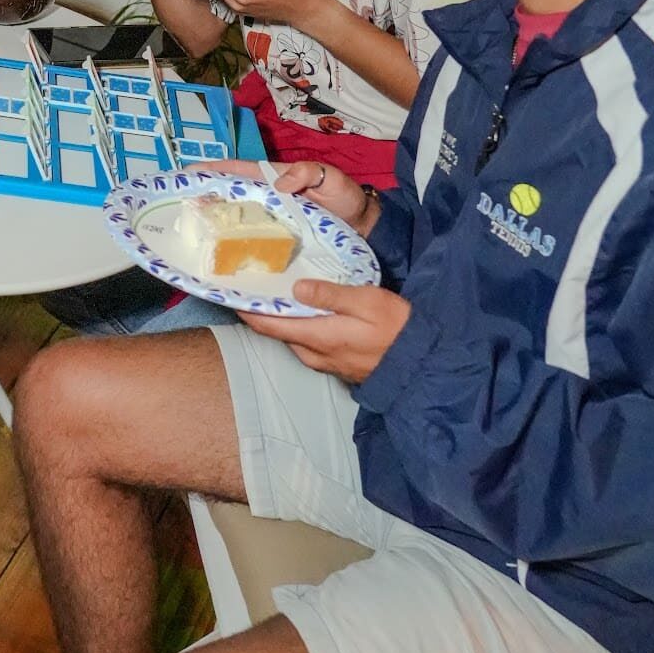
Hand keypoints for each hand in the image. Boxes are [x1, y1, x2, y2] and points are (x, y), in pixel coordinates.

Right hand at [180, 158, 373, 233]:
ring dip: (212, 225)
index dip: (210, 170)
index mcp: (272, 179)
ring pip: (234, 221)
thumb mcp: (331, 178)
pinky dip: (232, 247)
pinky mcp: (275, 244)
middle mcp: (265, 200)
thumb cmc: (346, 200)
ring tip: (189, 232)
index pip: (236, 170)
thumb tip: (279, 183)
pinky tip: (218, 257)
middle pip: (227, 196)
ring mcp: (269, 223)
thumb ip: (309, 173)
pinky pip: (249, 243)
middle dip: (202, 198)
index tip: (185, 173)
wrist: (365, 231)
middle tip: (177, 207)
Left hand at [240, 282, 410, 382]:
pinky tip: (303, 313)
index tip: (229, 294)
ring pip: (294, 340)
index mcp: (319, 337)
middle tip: (250, 288)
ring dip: (281, 321)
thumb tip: (295, 288)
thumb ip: (330, 294)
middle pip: (279, 334)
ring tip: (272, 296)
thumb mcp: (367, 301)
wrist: (423, 362)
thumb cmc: (397, 327)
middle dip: (262, 314)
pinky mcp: (338, 365)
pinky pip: (308, 345)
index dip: (247, 312)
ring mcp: (327, 363)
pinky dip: (298, 328)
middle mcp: (316, 354)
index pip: (271, 326)